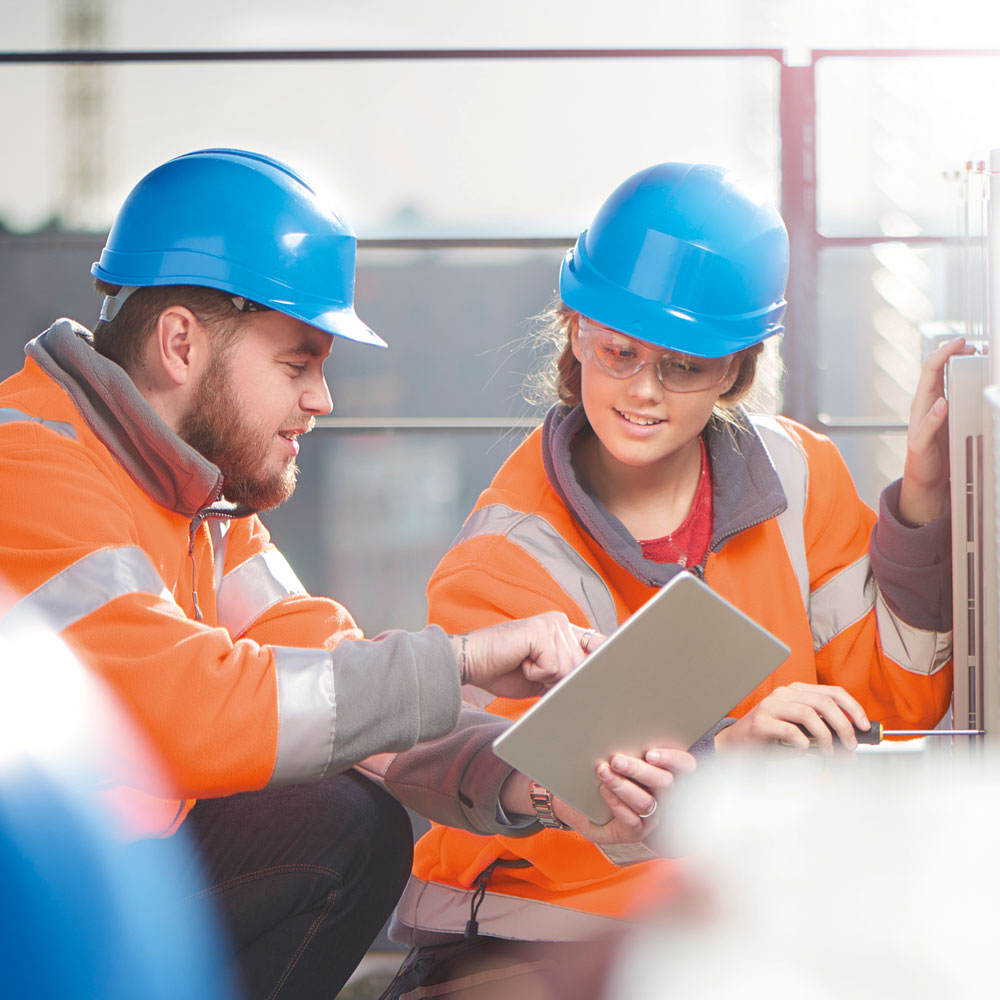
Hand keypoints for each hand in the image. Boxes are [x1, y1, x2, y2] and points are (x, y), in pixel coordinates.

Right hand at [451, 613, 602, 698]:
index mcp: (562, 631)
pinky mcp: (541, 631)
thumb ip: (564, 674)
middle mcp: (560, 622)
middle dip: (559, 679)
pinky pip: (553, 667)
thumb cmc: (502, 670)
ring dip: (545, 676)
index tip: (621, 666)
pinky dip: (536, 672)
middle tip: (532, 670)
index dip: (603, 658)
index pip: (594, 644)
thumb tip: (590, 687)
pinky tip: (520, 661)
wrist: (471, 662)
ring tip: (524, 664)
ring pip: (568, 668)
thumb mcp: (542, 676)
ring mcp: (551, 624)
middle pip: (581, 666)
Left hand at [500, 748, 695, 843]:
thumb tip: (614, 707)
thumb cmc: (601, 768)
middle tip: (616, 759)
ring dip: (623, 786)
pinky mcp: (635, 831)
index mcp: (666, 769)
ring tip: (603, 771)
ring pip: (647, 803)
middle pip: (664, 783)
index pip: (685, 765)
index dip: (672, 758)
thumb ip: (623, 735)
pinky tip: (603, 791)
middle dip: (639, 770)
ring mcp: (652, 815)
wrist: (578, 799)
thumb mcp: (613, 747)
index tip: (650, 752)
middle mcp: (664, 794)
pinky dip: (617, 805)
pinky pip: (633, 822)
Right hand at [714, 681, 869, 754]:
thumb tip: (850, 753)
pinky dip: (802, 744)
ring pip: (808, 714)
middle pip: (824, 702)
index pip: (832, 692)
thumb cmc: (771, 739)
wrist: (737, 745)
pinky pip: (790, 730)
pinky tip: (802, 750)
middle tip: (850, 745)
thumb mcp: (802, 735)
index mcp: (797, 691)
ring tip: (828, 752)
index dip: (853, 708)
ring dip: (825, 737)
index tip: (864, 726)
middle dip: (843, 726)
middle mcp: (784, 694)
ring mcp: (771, 705)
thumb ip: (824, 739)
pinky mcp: (761, 722)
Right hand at [898, 336, 974, 525]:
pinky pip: (927, 425)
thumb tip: (975, 379)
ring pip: (925, 392)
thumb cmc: (940, 448)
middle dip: (945, 354)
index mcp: (930, 399)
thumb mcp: (952, 419)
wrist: (927, 478)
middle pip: (929, 372)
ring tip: (954, 360)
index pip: (935, 368)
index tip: (964, 341)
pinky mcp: (919, 442)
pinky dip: (934, 414)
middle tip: (964, 344)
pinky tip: (943, 404)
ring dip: (938, 373)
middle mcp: (922, 406)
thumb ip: (958, 399)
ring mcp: (919, 422)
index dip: (948, 352)